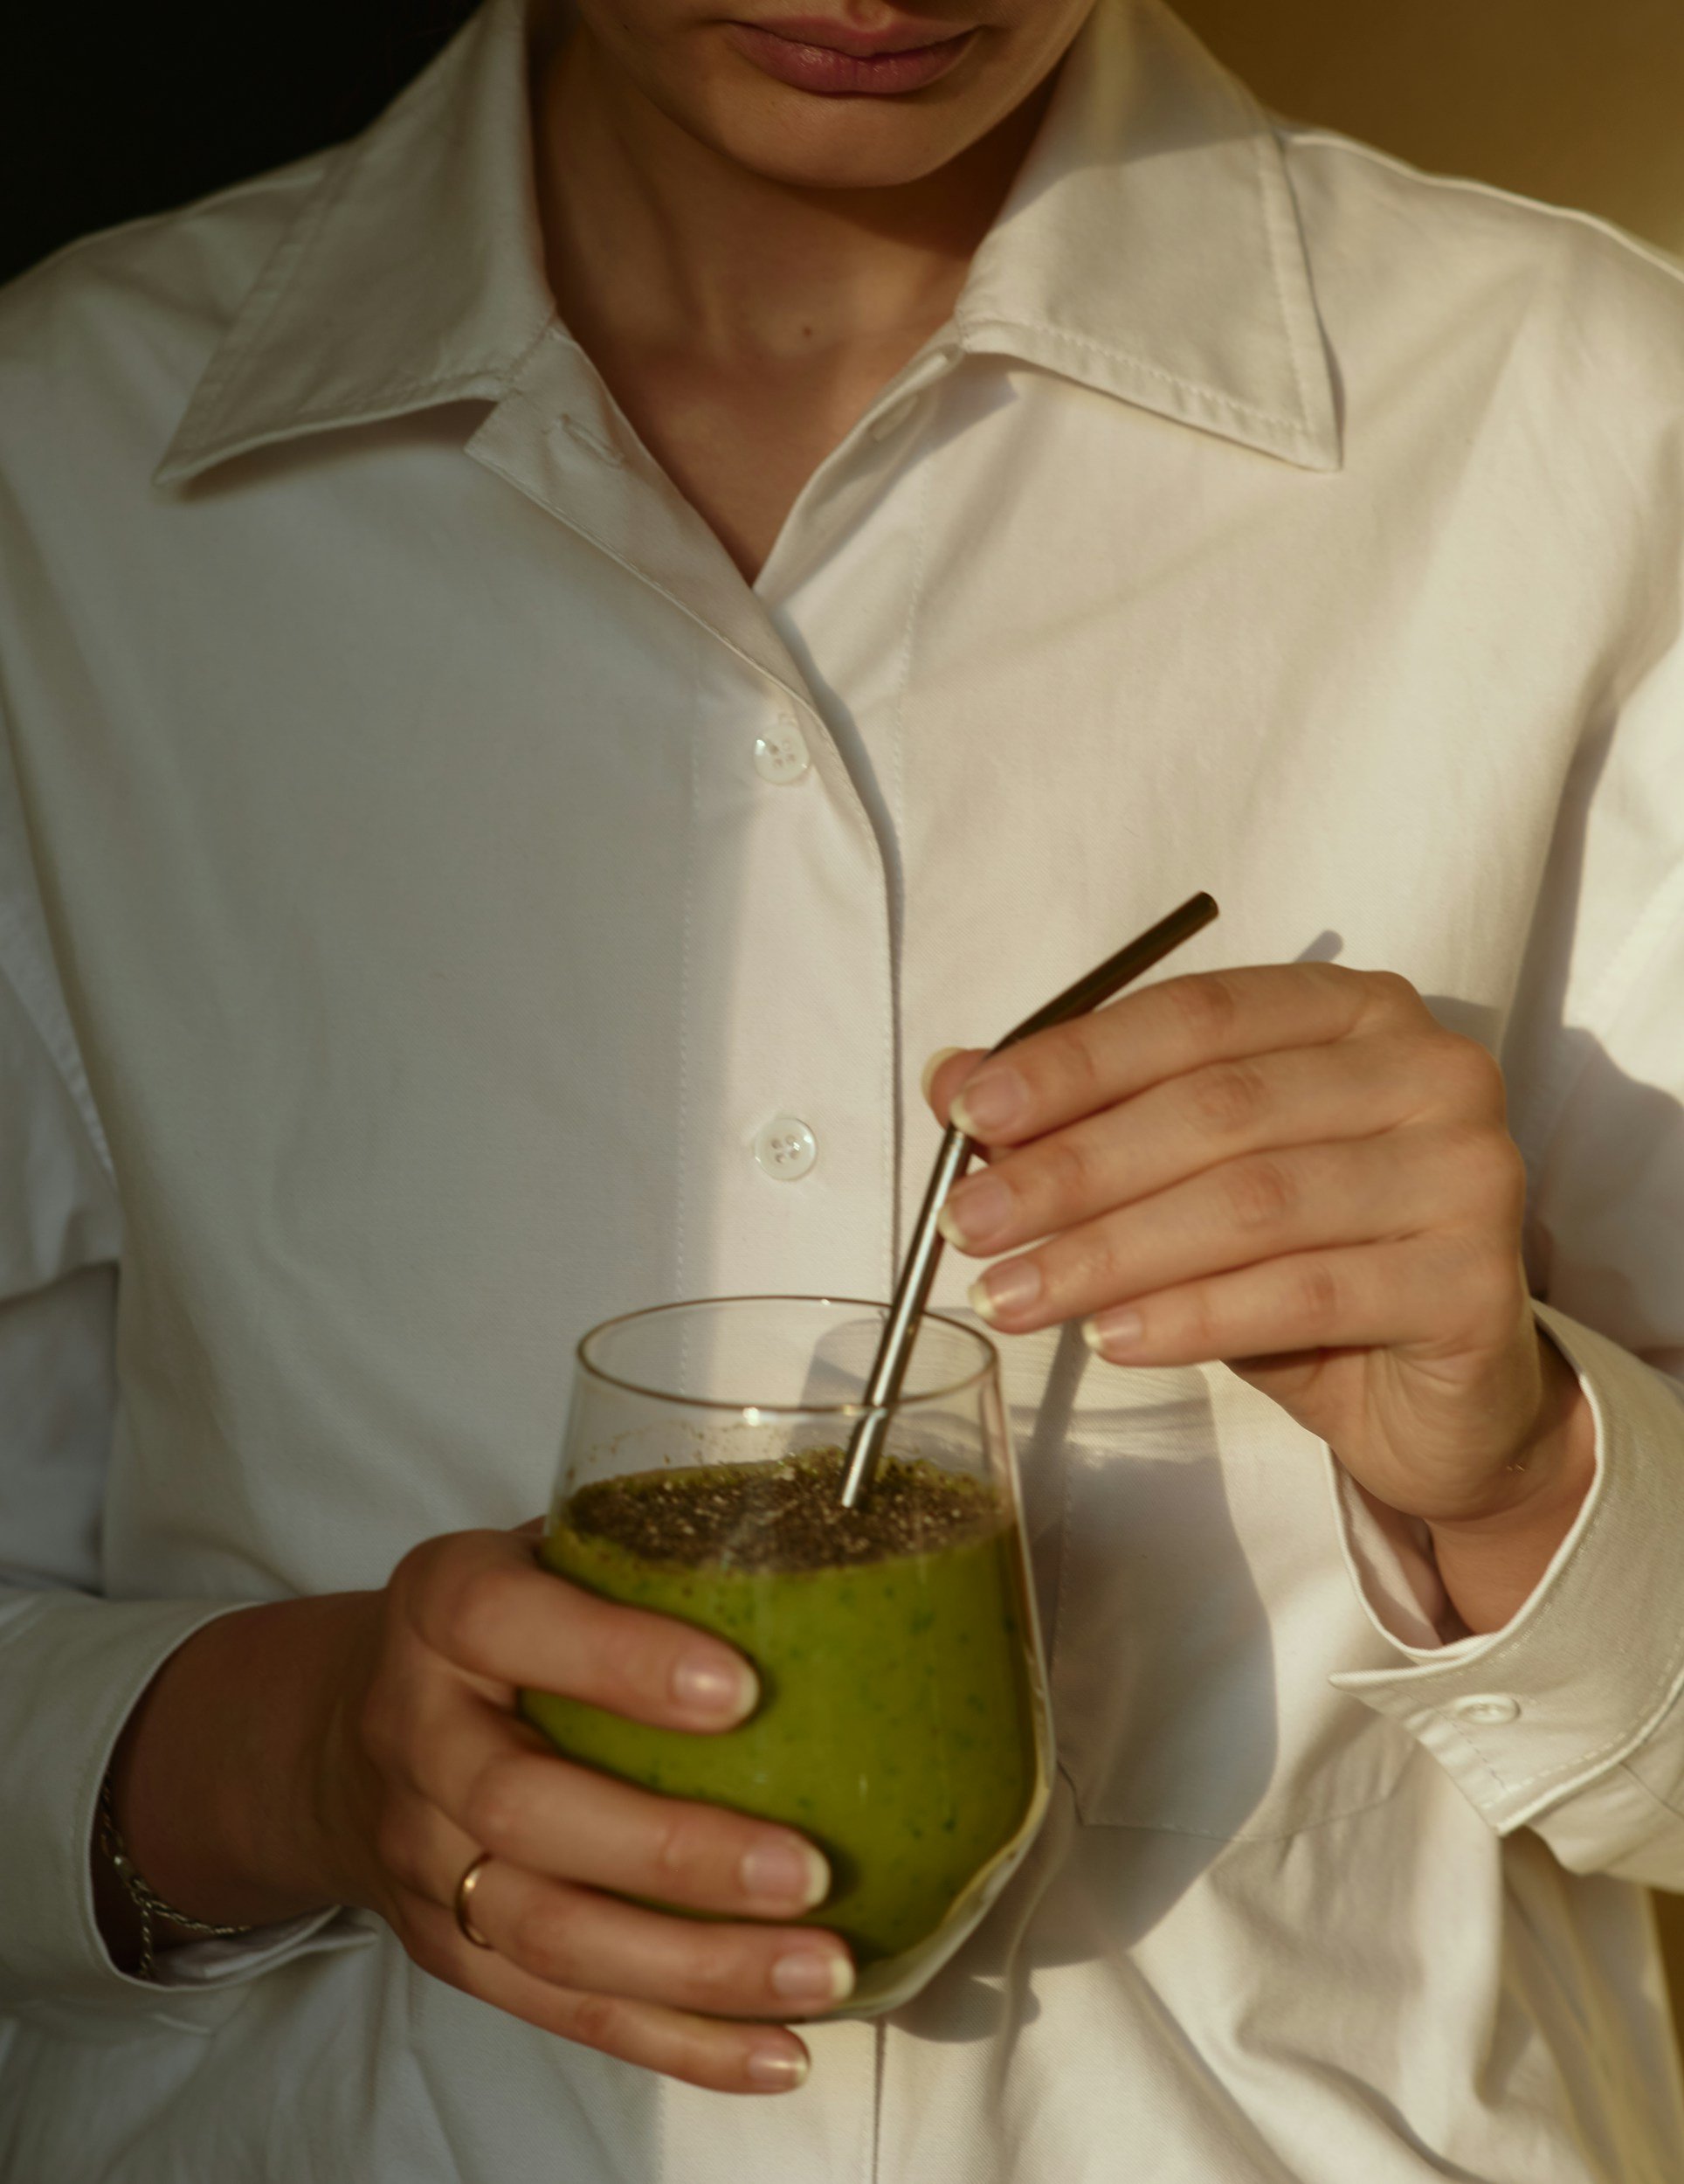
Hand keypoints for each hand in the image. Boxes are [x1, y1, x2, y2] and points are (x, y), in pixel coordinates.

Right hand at [333, 1527, 850, 2088]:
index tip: (740, 1690)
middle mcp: (417, 1734)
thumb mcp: (542, 1552)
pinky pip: (563, 2010)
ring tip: (819, 1971)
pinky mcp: (453, 1952)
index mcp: (441, 1607)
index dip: (617, 1659)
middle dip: (675, 1854)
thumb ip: (644, 1552)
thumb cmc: (501, 1627)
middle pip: (527, 1810)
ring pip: (549, 1934)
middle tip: (810, 1871)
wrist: (345, 1734)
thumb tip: (826, 1555)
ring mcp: (424, 1859)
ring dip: (695, 1970)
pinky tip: (776, 2051)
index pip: (503, 1622)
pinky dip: (676, 2043)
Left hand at [925, 963, 1594, 1630]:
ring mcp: (1466, 1171)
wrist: (1441, 1400)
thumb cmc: (1309, 1270)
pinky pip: (1303, 1292)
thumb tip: (952, 1082)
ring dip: (1109, 1253)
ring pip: (1252, 1203)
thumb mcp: (1186, 1186)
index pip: (1194, 1016)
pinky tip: (1110, 1339)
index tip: (969, 1115)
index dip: (1074, 1064)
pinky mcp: (1474, 1283)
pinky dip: (1191, 1317)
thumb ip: (1085, 1123)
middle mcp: (1427, 1070)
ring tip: (1012, 1296)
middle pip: (1216, 1108)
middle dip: (1072, 1170)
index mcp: (1352, 1011)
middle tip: (969, 1225)